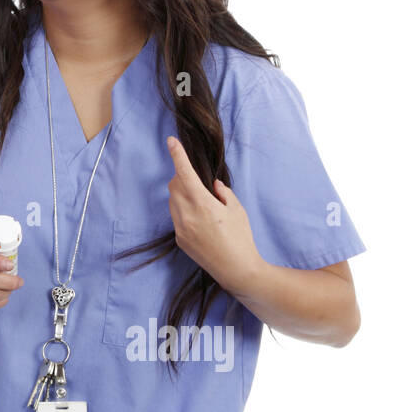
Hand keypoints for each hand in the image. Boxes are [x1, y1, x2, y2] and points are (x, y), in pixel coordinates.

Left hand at [165, 135, 263, 293]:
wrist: (236, 270)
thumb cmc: (241, 238)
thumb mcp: (237, 210)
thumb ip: (223, 192)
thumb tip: (211, 184)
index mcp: (203, 204)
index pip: (185, 173)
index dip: (177, 155)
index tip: (171, 141)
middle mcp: (187, 215)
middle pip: (175, 185)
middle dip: (182, 177)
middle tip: (199, 182)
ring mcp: (180, 228)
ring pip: (173, 201)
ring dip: (183, 195)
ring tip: (204, 205)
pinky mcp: (179, 239)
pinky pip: (176, 216)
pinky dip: (184, 211)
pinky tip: (202, 222)